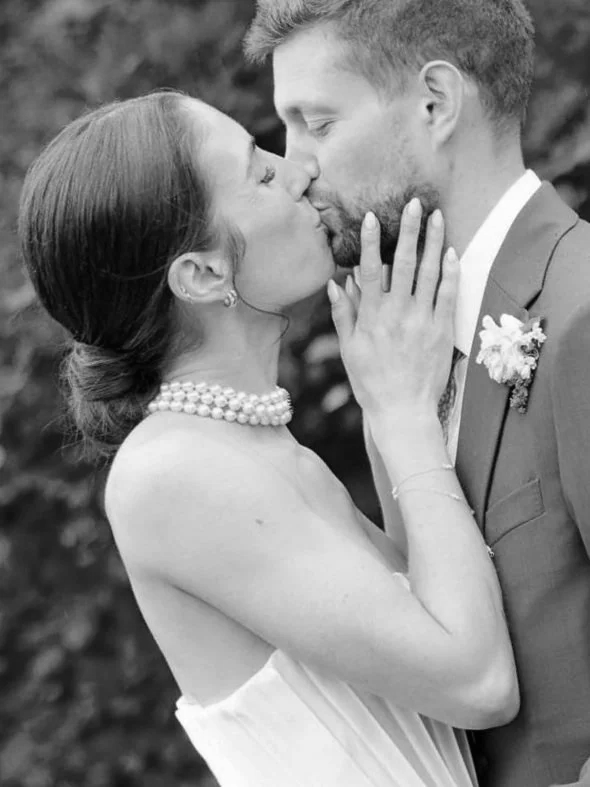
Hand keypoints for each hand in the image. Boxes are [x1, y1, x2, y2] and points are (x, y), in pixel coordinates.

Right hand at [327, 199, 458, 425]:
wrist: (403, 411)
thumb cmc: (371, 383)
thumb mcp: (349, 350)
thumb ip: (344, 314)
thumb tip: (336, 283)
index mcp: (371, 318)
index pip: (369, 271)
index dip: (369, 242)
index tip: (371, 217)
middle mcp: (397, 314)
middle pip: (402, 263)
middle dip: (408, 231)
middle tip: (414, 204)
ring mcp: (422, 321)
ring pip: (428, 273)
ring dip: (433, 242)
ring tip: (437, 217)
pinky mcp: (442, 331)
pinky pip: (448, 295)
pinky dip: (450, 272)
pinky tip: (451, 252)